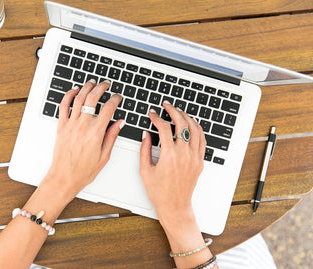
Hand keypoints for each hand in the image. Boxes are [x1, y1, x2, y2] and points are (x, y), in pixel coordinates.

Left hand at [40, 80, 123, 202]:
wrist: (64, 177)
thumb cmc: (83, 171)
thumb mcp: (104, 156)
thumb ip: (112, 136)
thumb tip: (120, 123)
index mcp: (96, 133)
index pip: (109, 108)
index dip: (115, 99)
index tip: (118, 97)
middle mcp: (83, 126)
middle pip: (93, 98)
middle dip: (101, 88)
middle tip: (106, 84)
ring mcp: (71, 125)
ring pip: (78, 98)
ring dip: (86, 88)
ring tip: (92, 83)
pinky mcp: (61, 126)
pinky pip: (63, 106)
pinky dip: (68, 95)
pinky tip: (74, 91)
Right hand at [139, 101, 205, 222]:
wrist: (175, 206)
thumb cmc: (159, 192)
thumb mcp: (145, 170)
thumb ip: (144, 149)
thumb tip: (146, 134)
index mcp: (169, 156)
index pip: (164, 128)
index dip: (157, 118)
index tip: (152, 114)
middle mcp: (184, 155)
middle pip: (182, 124)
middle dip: (173, 111)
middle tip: (167, 105)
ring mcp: (194, 158)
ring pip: (195, 129)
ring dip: (186, 117)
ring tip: (179, 112)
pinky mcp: (199, 162)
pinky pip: (202, 140)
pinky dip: (197, 129)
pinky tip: (191, 124)